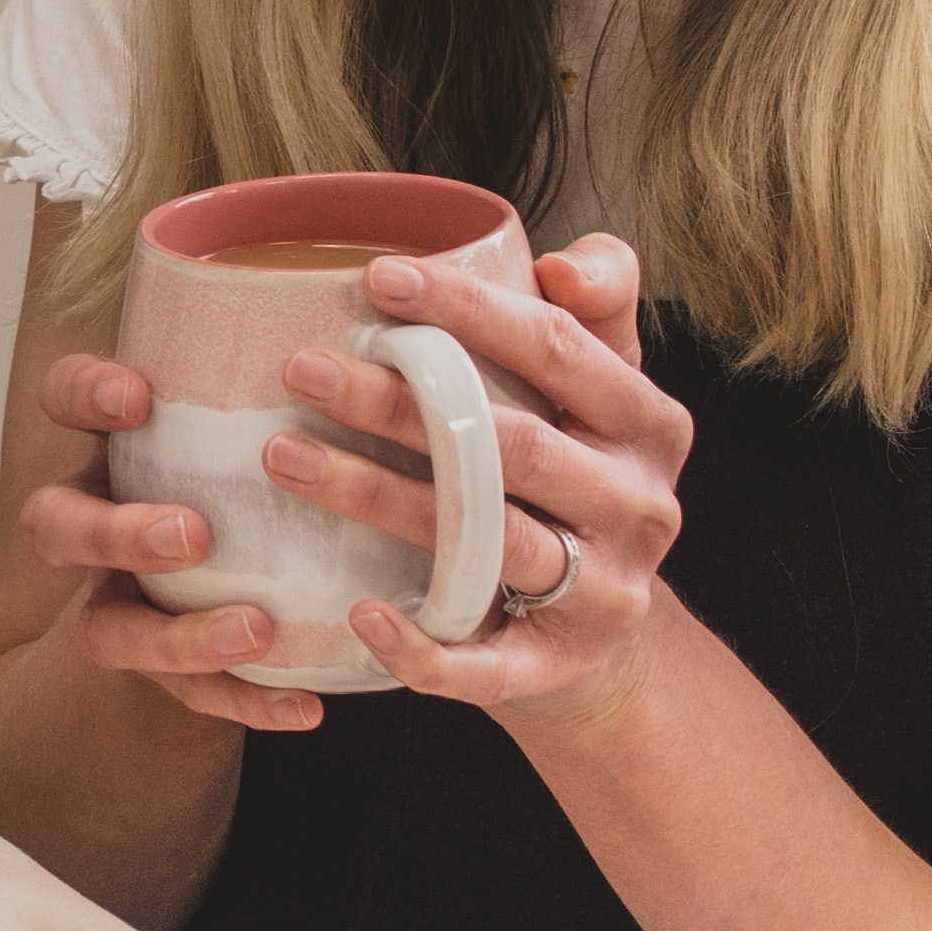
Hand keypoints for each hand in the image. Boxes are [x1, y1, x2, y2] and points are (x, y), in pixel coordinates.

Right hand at [18, 352, 327, 736]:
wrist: (280, 564)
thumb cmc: (299, 450)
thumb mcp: (302, 384)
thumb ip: (338, 332)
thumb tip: (430, 251)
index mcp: (119, 438)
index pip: (64, 400)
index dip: (85, 394)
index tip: (138, 394)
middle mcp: (104, 516)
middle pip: (52, 523)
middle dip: (112, 530)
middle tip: (188, 531)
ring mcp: (127, 598)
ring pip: (105, 629)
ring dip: (172, 634)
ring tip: (253, 628)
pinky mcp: (174, 671)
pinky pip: (192, 701)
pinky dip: (245, 702)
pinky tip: (307, 704)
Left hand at [260, 234, 686, 737]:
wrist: (609, 643)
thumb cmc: (578, 481)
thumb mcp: (607, 392)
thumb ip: (593, 311)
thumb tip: (557, 261)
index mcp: (649, 425)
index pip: (558, 349)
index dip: (468, 308)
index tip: (376, 277)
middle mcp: (638, 507)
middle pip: (508, 444)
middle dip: (397, 403)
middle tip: (299, 369)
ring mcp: (602, 594)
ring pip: (484, 542)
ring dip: (378, 498)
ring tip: (283, 457)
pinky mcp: (555, 669)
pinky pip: (483, 664)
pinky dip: (420, 645)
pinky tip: (357, 611)